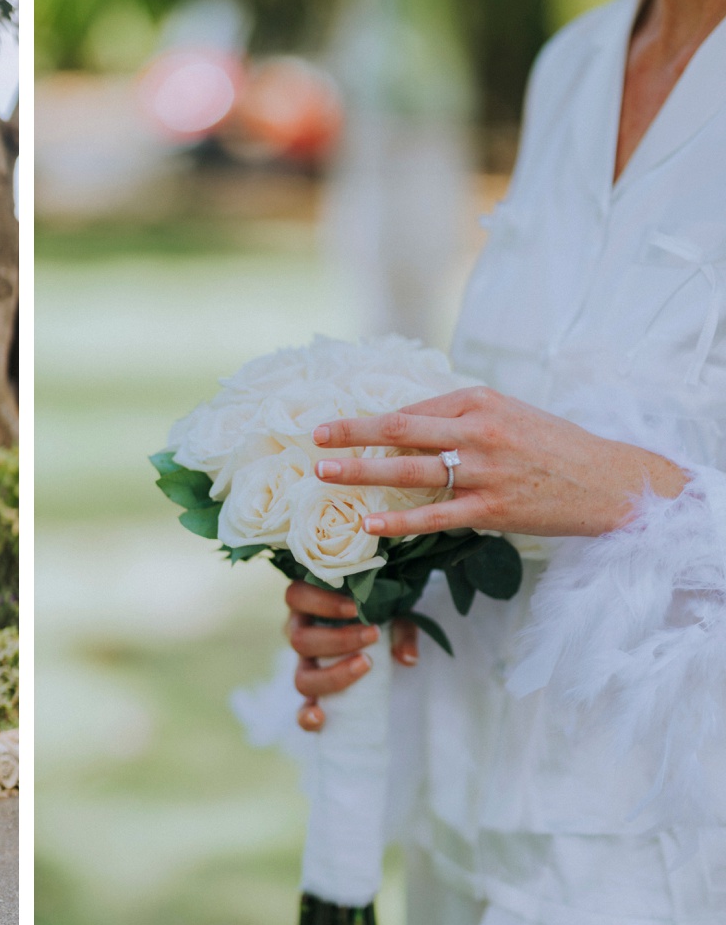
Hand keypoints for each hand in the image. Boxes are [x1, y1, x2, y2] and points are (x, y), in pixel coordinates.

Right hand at [285, 581, 419, 731]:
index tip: (355, 607)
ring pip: (301, 677)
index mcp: (307, 606)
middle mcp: (299, 635)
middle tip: (374, 635)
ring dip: (334, 674)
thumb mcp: (392, 617)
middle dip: (339, 639)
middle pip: (300, 640)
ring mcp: (304, 667)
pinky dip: (306, 716)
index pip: (297, 596)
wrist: (377, 643)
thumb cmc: (377, 618)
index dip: (321, 602)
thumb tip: (408, 658)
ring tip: (366, 665)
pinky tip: (321, 717)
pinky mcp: (313, 696)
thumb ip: (400, 632)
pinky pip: (300, 710)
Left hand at [311, 386, 687, 540]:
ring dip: (362, 472)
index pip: (412, 407)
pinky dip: (399, 521)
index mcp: (479, 400)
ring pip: (411, 471)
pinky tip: (369, 524)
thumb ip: (461, 417)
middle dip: (352, 432)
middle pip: (400, 428)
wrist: (610, 482)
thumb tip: (408, 425)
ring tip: (325, 473)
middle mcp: (478, 430)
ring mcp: (484, 472)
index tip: (338, 425)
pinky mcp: (493, 511)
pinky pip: (435, 517)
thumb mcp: (508, 413)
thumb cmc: (554, 445)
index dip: (372, 419)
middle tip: (315, 437)